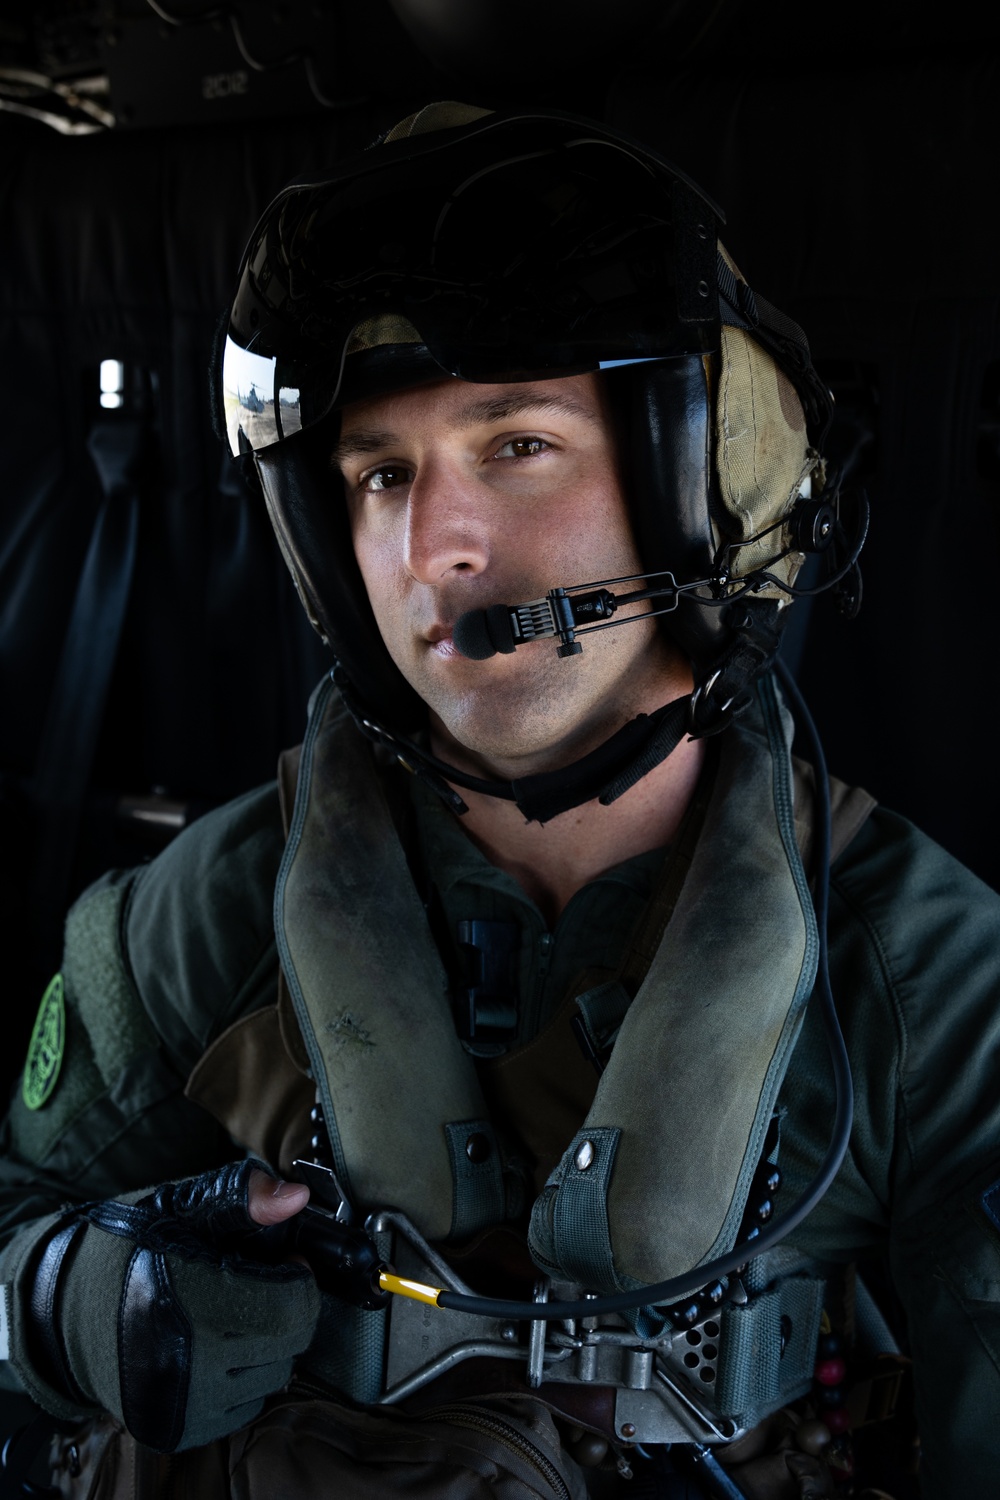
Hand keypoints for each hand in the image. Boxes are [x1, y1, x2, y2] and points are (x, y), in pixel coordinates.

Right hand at [18, 1161, 320, 1451]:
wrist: (63, 1310)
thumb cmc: (129, 1250)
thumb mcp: (182, 1206)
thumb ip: (244, 1197)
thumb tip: (297, 1198)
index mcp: (187, 1298)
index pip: (291, 1306)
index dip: (299, 1277)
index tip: (284, 1262)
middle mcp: (183, 1360)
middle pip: (289, 1343)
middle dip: (287, 1310)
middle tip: (261, 1288)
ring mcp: (180, 1401)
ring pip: (273, 1377)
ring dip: (269, 1346)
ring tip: (235, 1317)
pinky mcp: (177, 1428)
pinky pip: (246, 1407)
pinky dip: (244, 1378)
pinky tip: (218, 1349)